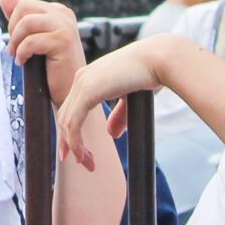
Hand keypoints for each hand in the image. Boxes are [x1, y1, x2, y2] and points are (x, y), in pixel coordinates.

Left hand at [1, 0, 86, 105]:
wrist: (68, 93)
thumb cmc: (51, 68)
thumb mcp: (33, 38)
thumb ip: (20, 17)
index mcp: (58, 11)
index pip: (24, 5)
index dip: (14, 24)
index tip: (17, 42)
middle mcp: (64, 14)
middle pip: (24, 8)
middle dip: (13, 29)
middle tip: (14, 48)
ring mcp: (66, 26)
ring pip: (26, 23)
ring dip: (16, 42)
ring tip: (17, 56)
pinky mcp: (63, 41)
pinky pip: (31, 41)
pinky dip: (21, 53)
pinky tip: (23, 62)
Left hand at [54, 38, 176, 169]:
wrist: (160, 59)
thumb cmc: (151, 73)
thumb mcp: (130, 98)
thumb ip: (119, 115)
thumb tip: (112, 134)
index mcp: (89, 77)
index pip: (71, 108)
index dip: (72, 132)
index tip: (80, 153)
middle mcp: (81, 78)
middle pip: (64, 116)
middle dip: (69, 143)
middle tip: (81, 164)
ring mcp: (82, 83)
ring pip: (66, 122)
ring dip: (73, 147)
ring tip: (85, 164)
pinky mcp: (88, 91)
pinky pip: (73, 123)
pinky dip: (75, 143)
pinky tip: (83, 156)